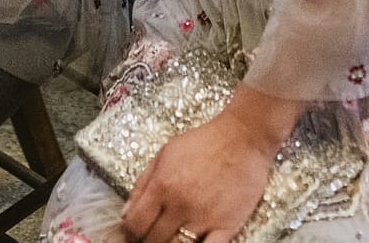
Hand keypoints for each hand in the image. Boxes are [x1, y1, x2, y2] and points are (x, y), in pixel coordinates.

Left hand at [119, 90, 294, 241]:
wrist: (243, 137)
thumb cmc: (204, 142)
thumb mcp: (164, 154)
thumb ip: (142, 184)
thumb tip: (126, 213)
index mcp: (162, 186)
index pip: (134, 225)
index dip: (129, 234)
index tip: (131, 235)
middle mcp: (180, 205)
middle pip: (152, 241)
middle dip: (146, 242)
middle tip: (150, 238)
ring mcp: (204, 218)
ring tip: (170, 239)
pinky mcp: (227, 226)